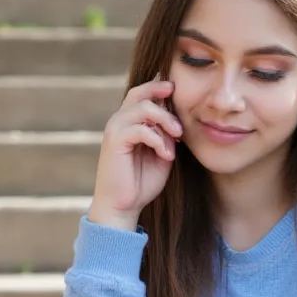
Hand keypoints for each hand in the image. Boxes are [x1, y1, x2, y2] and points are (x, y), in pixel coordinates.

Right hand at [88, 77, 183, 230]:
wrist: (123, 206)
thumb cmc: (142, 182)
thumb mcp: (162, 154)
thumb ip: (167, 136)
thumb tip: (179, 120)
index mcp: (130, 122)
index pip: (144, 94)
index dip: (162, 91)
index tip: (182, 97)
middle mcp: (120, 121)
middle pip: (140, 92)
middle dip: (163, 96)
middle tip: (181, 118)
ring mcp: (115, 129)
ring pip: (143, 107)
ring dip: (165, 120)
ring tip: (178, 137)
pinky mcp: (114, 141)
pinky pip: (140, 129)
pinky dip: (158, 140)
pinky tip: (167, 155)